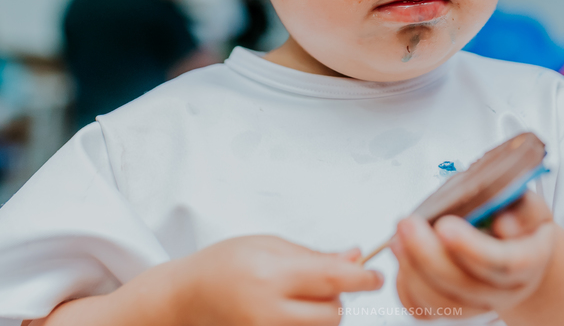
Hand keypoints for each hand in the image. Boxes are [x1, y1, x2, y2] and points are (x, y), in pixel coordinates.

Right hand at [175, 236, 382, 325]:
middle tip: (327, 281)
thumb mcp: (269, 245)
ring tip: (301, 295)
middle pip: (333, 313)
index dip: (362, 278)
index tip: (376, 275)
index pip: (333, 280)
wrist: (188, 296)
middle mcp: (269, 311)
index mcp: (271, 276)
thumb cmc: (224, 264)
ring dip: (324, 312)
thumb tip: (354, 257)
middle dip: (339, 297)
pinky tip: (293, 309)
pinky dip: (307, 323)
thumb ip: (314, 255)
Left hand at [392, 192, 555, 319]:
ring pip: (441, 303)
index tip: (444, 226)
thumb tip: (504, 225)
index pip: (503, 263)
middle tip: (407, 224)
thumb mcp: (528, 203)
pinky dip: (405, 287)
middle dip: (429, 255)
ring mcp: (478, 304)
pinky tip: (400, 257)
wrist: (514, 246)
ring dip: (412, 271)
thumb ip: (522, 209)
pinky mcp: (452, 309)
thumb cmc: (516, 219)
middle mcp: (505, 290)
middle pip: (465, 286)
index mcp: (529, 260)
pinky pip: (423, 310)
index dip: (472, 248)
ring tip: (397, 238)